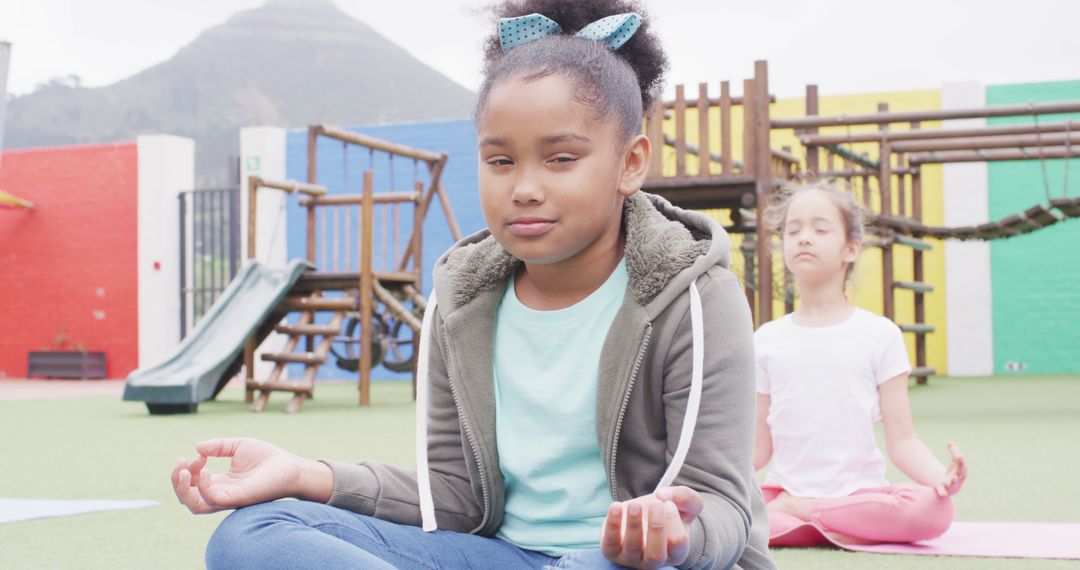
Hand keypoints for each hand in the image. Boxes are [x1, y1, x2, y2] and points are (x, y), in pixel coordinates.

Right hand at [171, 437, 327, 513]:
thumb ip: (218, 446)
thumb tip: (197, 448)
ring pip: (196, 506)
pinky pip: (214, 500)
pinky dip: (204, 488)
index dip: (188, 469)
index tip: (199, 454)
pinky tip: (206, 472)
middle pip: (188, 499)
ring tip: (184, 470)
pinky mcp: (239, 499)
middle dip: (177, 483)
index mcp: (220, 483)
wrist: (291, 466)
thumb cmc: (267, 458)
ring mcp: (229, 498)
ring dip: (183, 489)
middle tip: (180, 463)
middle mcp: (221, 494)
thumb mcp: (238, 446)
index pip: (193, 484)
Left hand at [600, 486, 703, 568]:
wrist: (642, 514)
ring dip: (634, 525)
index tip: (668, 503)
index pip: (677, 543)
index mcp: (675, 553)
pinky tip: (616, 506)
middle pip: (656, 555)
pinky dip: (612, 525)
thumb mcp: (684, 502)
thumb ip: (685, 496)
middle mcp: (654, 561)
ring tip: (634, 505)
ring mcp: (631, 558)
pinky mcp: (612, 551)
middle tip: (656, 504)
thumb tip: (663, 495)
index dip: (673, 521)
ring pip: (633, 548)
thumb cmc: (666, 512)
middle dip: (656, 528)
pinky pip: (610, 544)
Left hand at [934, 442, 966, 496]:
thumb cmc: (953, 473)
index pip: (960, 461)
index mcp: (962, 471)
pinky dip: (943, 492)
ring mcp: (951, 485)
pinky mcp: (942, 490)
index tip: (950, 445)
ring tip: (953, 478)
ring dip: (953, 481)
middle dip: (960, 465)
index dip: (956, 452)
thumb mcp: (954, 462)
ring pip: (953, 484)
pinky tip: (943, 493)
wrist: (950, 489)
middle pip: (960, 471)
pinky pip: (943, 492)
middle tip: (959, 457)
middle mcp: (958, 478)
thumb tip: (950, 441)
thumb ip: (953, 452)